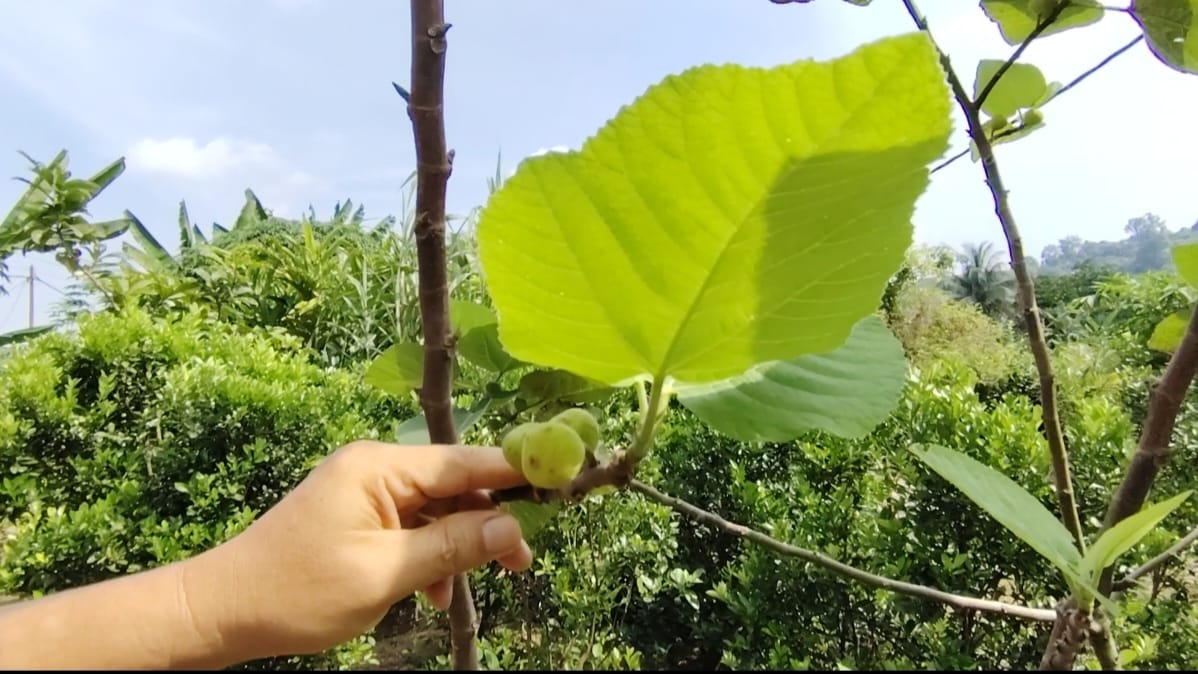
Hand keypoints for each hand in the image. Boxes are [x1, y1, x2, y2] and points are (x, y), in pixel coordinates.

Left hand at [182, 441, 532, 661]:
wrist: (224, 610)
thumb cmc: (298, 592)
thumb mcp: (386, 573)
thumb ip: (453, 546)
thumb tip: (514, 529)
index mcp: (379, 467)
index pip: (465, 461)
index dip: (516, 472)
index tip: (561, 481)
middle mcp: (375, 467)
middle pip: (455, 484)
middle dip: (491, 520)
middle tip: (523, 562)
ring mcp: (365, 490)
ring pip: (436, 508)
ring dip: (460, 543)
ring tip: (485, 581)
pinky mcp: (358, 514)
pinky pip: (411, 525)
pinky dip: (430, 553)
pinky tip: (435, 591)